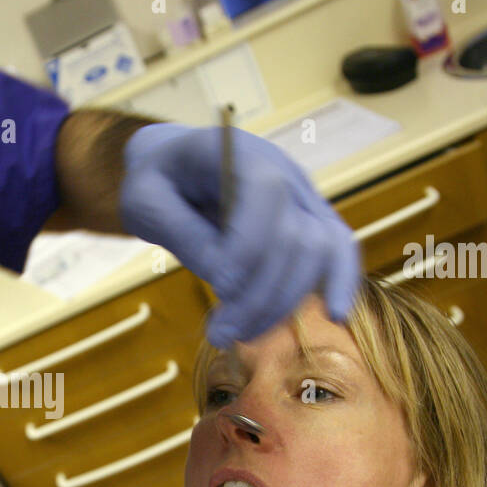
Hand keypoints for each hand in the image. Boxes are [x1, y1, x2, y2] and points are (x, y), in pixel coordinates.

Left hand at [119, 122, 360, 346]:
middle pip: (293, 234)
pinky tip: (336, 315)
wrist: (174, 167)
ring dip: (281, 302)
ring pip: (316, 251)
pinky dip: (342, 280)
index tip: (218, 287)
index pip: (265, 192)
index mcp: (236, 152)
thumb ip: (181, 232)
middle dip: (258, 293)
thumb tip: (224, 278)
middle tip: (218, 333)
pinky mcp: (309, 222)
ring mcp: (301, 196)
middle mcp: (281, 170)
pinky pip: (339, 248)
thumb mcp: (145, 202)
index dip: (249, 244)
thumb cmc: (155, 182)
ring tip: (238, 334)